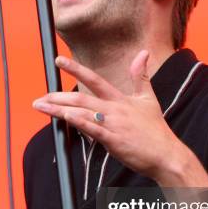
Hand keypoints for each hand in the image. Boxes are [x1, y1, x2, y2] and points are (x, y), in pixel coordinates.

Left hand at [32, 50, 186, 181]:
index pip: (95, 79)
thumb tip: (143, 53)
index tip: (59, 61)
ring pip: (81, 111)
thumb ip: (141, 76)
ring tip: (41, 106)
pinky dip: (76, 121)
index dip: (76, 69)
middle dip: (57, 96)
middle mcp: (115, 109)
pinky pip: (91, 128)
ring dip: (58, 108)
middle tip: (40, 97)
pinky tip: (62, 116)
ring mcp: (113, 124)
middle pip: (81, 97)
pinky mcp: (113, 140)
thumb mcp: (149, 99)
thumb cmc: (156, 131)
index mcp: (121, 99)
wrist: (166, 155)